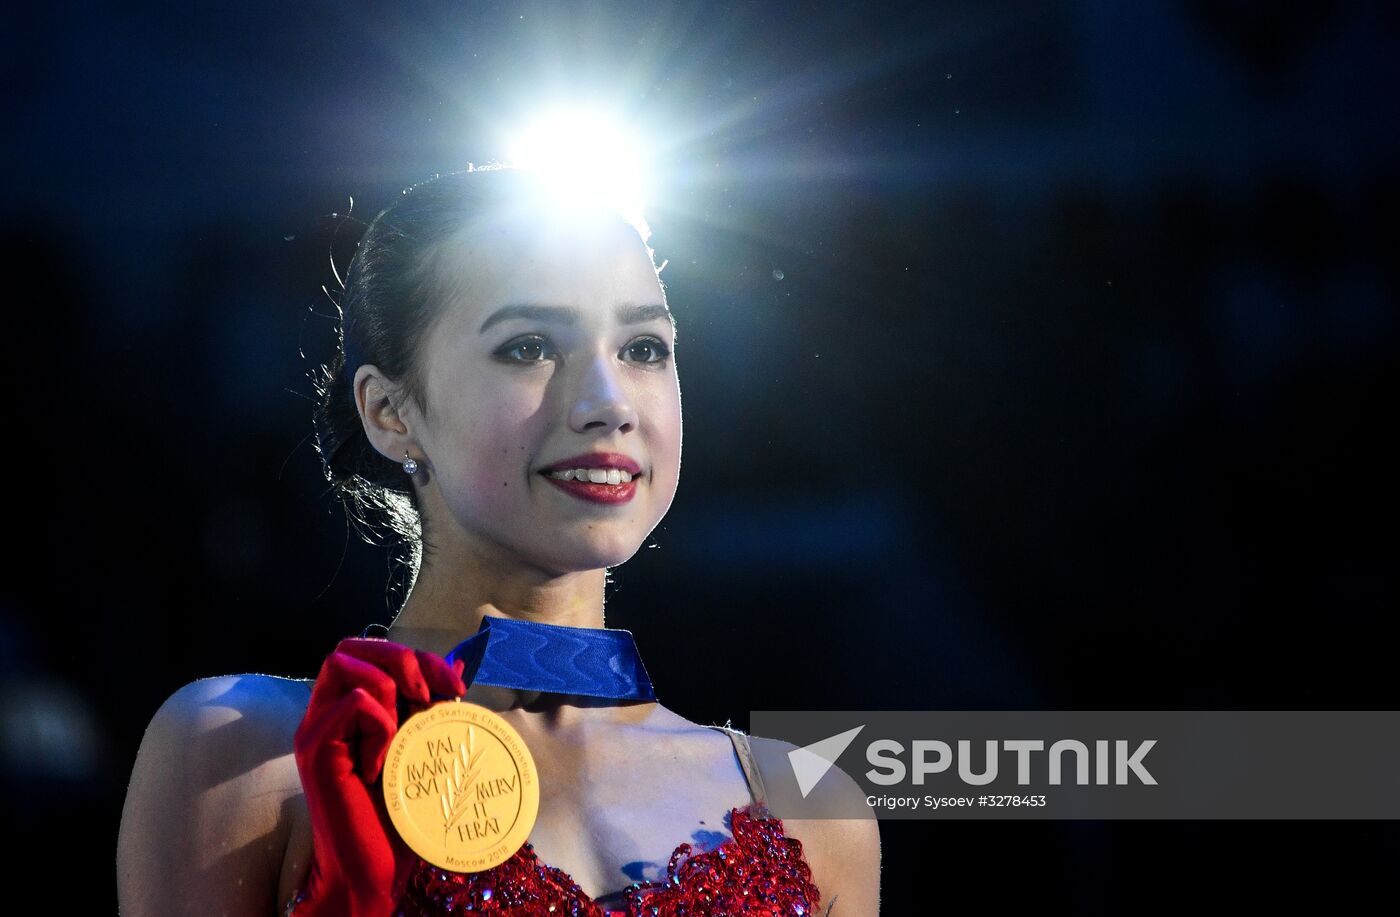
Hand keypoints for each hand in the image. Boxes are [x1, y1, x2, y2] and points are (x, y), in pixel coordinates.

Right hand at [288, 637, 466, 916]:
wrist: (371, 871)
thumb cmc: (397, 816)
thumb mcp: (422, 749)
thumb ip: (431, 708)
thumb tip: (458, 664)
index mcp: (346, 711)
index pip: (370, 652)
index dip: (416, 656)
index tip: (454, 686)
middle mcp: (324, 714)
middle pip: (349, 645)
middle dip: (400, 656)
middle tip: (429, 694)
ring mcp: (315, 731)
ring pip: (342, 662)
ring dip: (387, 686)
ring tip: (404, 729)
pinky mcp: (315, 751)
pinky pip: (353, 705)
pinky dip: (380, 725)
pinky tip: (383, 763)